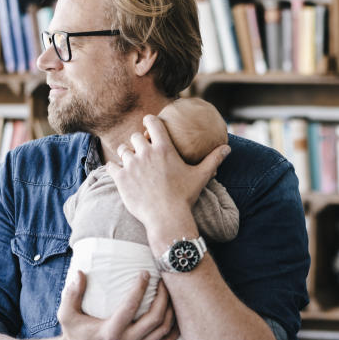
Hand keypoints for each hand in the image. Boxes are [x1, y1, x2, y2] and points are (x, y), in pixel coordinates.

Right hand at [56, 270, 178, 339]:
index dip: (140, 288)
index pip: (130, 307)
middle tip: (163, 279)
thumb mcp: (66, 314)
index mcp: (110, 332)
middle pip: (155, 318)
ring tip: (169, 291)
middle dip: (163, 296)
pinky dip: (175, 327)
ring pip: (164, 329)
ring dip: (171, 309)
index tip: (145, 272)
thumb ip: (71, 294)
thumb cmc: (75, 332)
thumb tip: (79, 273)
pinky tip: (174, 311)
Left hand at [106, 114, 229, 228]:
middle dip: (138, 142)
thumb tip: (228, 148)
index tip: (149, 126)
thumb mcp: (201, 176)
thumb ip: (214, 159)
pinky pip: (110, 166)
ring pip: (122, 150)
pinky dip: (114, 168)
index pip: (151, 122)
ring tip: (131, 163)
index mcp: (164, 148)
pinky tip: (119, 173)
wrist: (167, 217)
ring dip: (126, 154)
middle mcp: (146, 153)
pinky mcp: (121, 178)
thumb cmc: (185, 196)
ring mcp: (132, 165)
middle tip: (142, 151)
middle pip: (134, 137)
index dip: (149, 121)